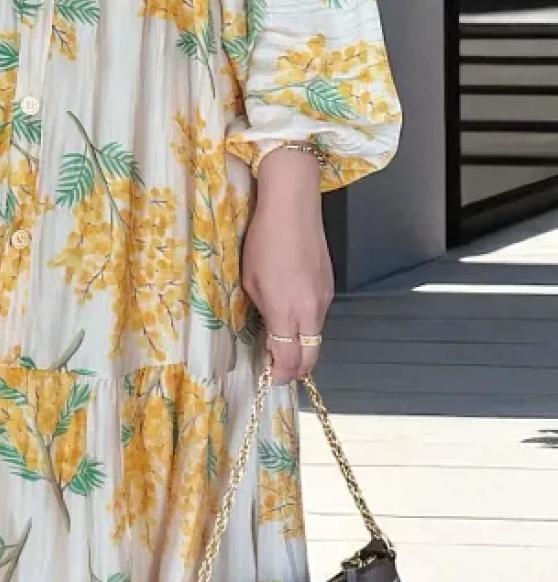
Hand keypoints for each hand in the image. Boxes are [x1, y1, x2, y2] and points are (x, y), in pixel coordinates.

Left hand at [241, 145, 332, 385]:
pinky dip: (307, 324)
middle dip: (295, 371)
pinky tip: (292, 313)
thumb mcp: (250, 281)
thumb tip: (269, 336)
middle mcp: (311, 310)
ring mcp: (324, 298)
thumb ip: (262, 314)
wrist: (293, 206)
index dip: (279, 374)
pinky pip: (319, 316)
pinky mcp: (330, 286)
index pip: (290, 360)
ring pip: (316, 337)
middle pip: (311, 358)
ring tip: (280, 340)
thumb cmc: (263, 239)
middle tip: (278, 370)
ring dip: (301, 345)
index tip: (268, 376)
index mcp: (287, 311)